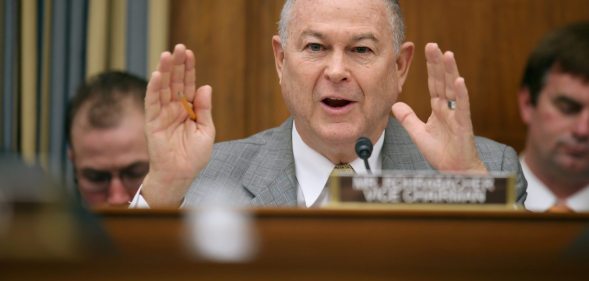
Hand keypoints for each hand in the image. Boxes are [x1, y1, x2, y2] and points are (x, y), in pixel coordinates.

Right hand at [142, 44, 215, 206]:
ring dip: (164, 71)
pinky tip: (157, 75)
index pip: (188, 84)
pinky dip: (154, 89)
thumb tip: (205, 86)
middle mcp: (175, 108)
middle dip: (177, 64)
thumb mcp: (206, 130)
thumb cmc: (194, 156)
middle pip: (175, 82)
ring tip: (166, 55)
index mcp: (189, 109)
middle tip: (179, 47)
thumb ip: (204, 109)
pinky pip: (152, 103)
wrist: (181, 174)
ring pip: (163, 88)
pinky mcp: (153, 122)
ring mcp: (163, 114)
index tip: (189, 53)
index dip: (189, 69)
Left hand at [391, 43, 485, 172]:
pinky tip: (459, 80)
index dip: (430, 68)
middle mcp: (448, 108)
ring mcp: (457, 115)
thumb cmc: (441, 153)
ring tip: (447, 54)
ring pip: (453, 89)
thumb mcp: (418, 133)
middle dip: (438, 63)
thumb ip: (408, 118)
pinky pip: (462, 107)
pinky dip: (461, 94)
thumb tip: (395, 105)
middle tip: (432, 45)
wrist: (454, 171)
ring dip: (451, 72)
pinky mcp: (463, 124)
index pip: (434, 84)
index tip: (427, 50)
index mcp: (438, 109)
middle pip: (442, 81)